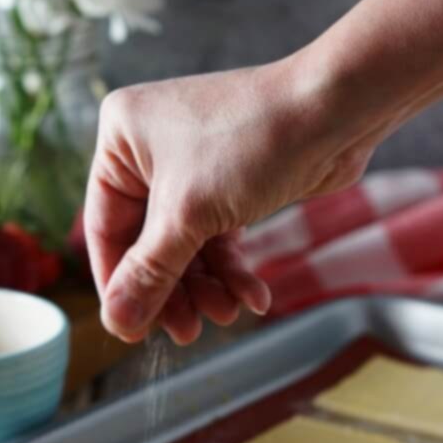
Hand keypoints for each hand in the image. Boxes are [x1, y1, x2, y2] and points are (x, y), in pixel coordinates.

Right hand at [85, 58, 371, 344]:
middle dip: (173, 290)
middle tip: (187, 332)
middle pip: (147, 244)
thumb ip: (149, 273)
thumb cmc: (253, 142)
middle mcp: (150, 151)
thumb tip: (116, 322)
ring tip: (226, 314)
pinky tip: (253, 296)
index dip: (119, 285)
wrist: (337, 110)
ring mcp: (190, 168)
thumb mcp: (188, 217)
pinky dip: (233, 269)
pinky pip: (217, 237)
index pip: (105, 229)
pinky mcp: (228, 184)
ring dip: (207, 286)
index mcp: (121, 141)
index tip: (132, 330)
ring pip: (185, 246)